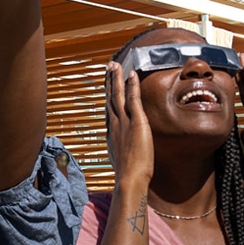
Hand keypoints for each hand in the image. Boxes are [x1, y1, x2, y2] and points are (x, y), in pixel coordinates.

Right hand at [104, 62, 154, 185]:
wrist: (129, 179)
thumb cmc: (128, 175)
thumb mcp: (122, 160)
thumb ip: (123, 151)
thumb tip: (124, 152)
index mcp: (111, 133)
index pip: (109, 109)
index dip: (108, 95)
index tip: (107, 85)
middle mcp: (114, 125)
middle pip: (110, 98)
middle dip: (109, 81)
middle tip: (108, 67)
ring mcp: (123, 122)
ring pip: (117, 95)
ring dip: (116, 78)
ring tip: (115, 65)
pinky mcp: (136, 122)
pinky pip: (132, 99)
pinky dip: (131, 85)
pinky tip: (131, 74)